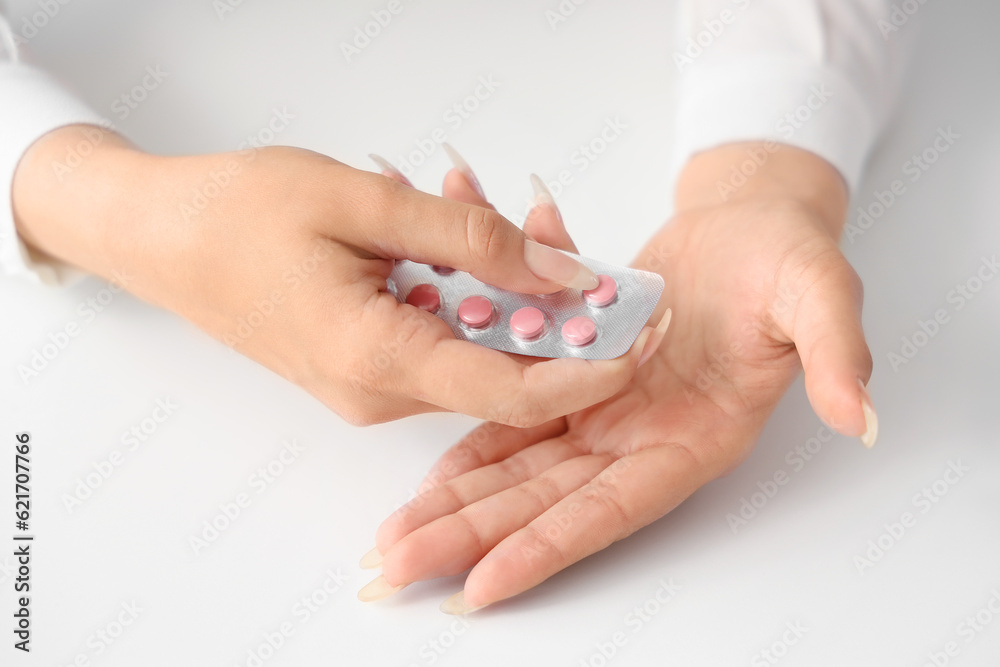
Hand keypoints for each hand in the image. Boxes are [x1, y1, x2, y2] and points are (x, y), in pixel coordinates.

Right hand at [12, 127, 654, 424]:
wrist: (157, 237)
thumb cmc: (237, 213)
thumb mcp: (363, 202)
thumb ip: (470, 239)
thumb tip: (561, 274)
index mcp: (377, 359)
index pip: (512, 390)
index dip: (586, 368)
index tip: (640, 334)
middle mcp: (379, 393)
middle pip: (501, 361)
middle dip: (542, 294)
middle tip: (545, 213)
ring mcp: (370, 388)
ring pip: (472, 343)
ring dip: (492, 276)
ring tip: (467, 190)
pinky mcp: (365, 369)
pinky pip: (437, 334)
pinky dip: (456, 284)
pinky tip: (439, 219)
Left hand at [361, 144, 877, 610]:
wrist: (748, 222)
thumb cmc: (784, 256)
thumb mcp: (817, 289)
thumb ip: (833, 349)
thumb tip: (859, 413)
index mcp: (694, 436)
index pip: (610, 509)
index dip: (547, 548)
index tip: (480, 585)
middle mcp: (641, 437)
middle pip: (544, 502)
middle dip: (470, 537)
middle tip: (397, 567)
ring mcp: (606, 413)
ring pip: (519, 470)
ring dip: (457, 504)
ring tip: (393, 538)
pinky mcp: (579, 379)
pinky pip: (515, 419)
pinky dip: (471, 448)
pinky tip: (427, 476)